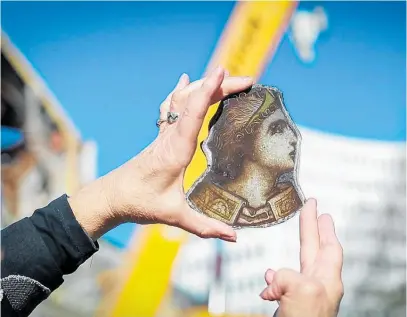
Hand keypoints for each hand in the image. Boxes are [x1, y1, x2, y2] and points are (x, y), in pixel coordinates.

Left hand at [69, 67, 252, 240]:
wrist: (111, 197)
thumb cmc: (139, 203)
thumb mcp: (173, 216)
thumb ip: (205, 227)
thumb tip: (233, 237)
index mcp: (175, 151)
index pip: (192, 113)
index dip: (209, 90)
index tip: (224, 72)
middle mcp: (169, 136)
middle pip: (192, 100)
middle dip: (219, 85)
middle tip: (245, 80)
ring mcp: (164, 134)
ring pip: (182, 99)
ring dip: (203, 85)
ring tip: (225, 77)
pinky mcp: (161, 136)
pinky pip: (171, 107)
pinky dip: (181, 91)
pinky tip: (185, 81)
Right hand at [260, 199, 343, 316]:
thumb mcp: (302, 290)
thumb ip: (289, 275)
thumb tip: (273, 277)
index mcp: (326, 280)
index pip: (329, 246)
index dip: (324, 227)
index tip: (320, 209)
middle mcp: (317, 286)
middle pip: (315, 249)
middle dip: (312, 227)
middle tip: (311, 208)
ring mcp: (304, 296)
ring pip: (297, 266)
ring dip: (293, 251)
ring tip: (290, 239)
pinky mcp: (291, 305)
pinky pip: (282, 285)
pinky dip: (274, 279)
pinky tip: (267, 281)